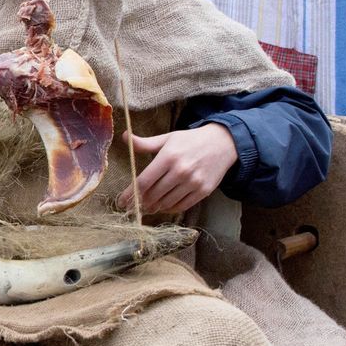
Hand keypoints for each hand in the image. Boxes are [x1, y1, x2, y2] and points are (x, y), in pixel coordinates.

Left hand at [116, 123, 237, 213]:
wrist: (223, 143)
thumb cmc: (191, 140)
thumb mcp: (168, 138)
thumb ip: (146, 143)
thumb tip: (124, 137)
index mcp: (168, 156)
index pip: (144, 181)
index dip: (130, 194)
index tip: (121, 202)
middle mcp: (180, 171)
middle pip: (153, 195)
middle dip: (140, 202)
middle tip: (133, 206)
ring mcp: (193, 183)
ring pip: (166, 202)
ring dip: (154, 207)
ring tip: (146, 206)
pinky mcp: (203, 191)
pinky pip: (181, 206)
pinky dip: (169, 208)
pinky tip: (163, 206)